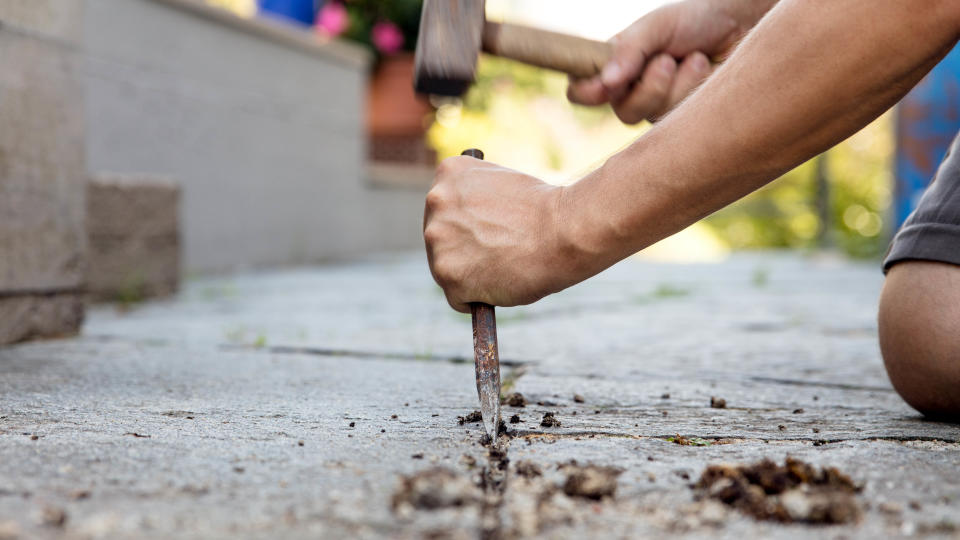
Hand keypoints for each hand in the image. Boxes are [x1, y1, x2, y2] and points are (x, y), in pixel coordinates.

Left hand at [423, 156, 575, 311]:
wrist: (565, 230)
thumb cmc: (547, 211)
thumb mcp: (504, 185)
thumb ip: (478, 201)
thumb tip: (470, 230)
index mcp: (450, 173)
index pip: (445, 206)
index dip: (467, 223)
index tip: (484, 233)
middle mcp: (436, 202)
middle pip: (439, 237)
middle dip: (462, 250)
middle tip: (492, 258)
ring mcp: (438, 240)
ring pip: (445, 269)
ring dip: (469, 276)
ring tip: (502, 270)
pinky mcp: (448, 275)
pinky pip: (457, 299)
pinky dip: (475, 300)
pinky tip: (498, 289)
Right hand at [569, 0, 764, 123]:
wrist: (743, 23)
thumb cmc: (696, 19)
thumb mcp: (657, 25)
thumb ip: (628, 49)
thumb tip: (606, 80)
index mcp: (616, 67)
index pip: (582, 91)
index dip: (586, 93)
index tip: (603, 85)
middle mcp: (633, 91)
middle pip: (622, 111)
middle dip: (647, 88)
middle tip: (666, 60)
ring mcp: (659, 108)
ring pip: (653, 117)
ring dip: (675, 84)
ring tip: (694, 57)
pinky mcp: (684, 119)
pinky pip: (678, 117)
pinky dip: (693, 88)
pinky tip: (704, 68)